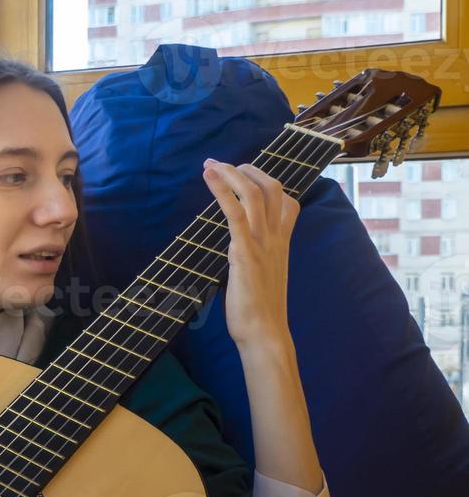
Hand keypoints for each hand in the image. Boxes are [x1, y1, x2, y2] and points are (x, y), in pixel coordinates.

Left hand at [201, 159, 299, 349]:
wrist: (264, 333)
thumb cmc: (259, 311)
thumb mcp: (263, 278)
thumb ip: (256, 259)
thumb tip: (240, 255)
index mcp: (281, 245)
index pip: (288, 203)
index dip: (269, 184)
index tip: (247, 176)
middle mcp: (276, 239)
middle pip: (272, 188)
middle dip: (248, 170)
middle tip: (223, 165)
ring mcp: (262, 243)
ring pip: (253, 194)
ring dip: (230, 173)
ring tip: (211, 164)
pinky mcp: (245, 252)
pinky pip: (236, 212)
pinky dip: (222, 190)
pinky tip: (209, 177)